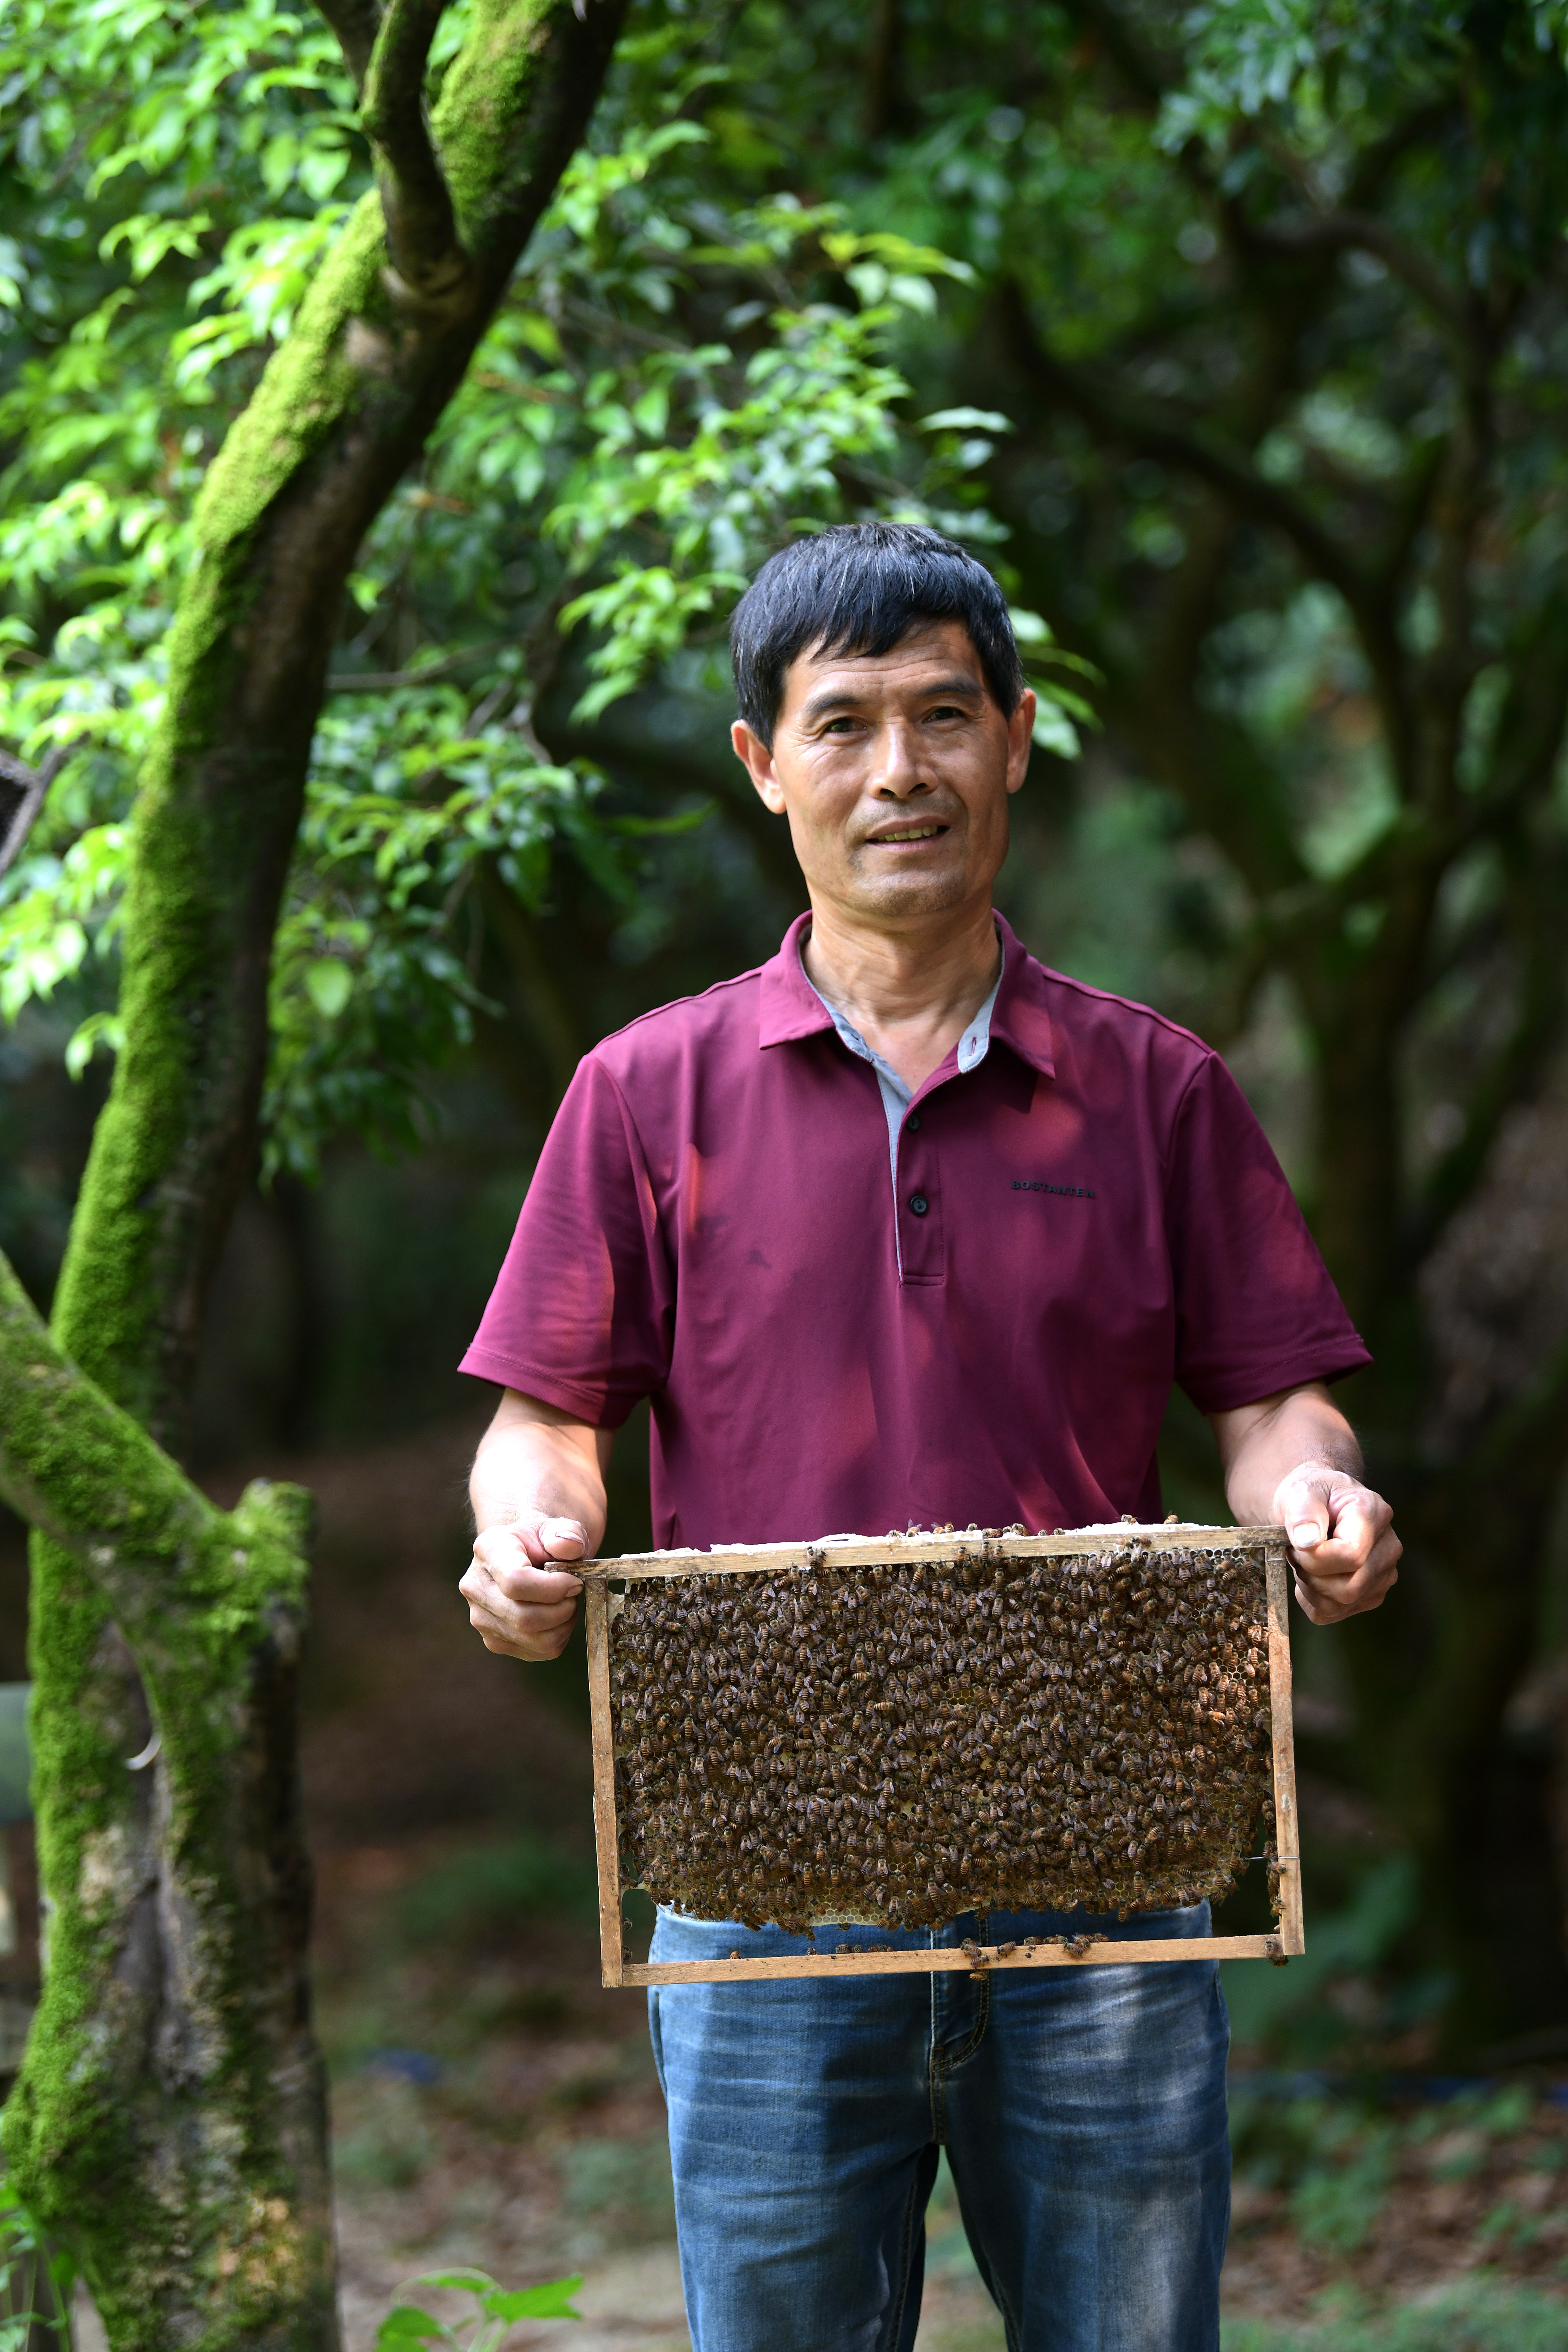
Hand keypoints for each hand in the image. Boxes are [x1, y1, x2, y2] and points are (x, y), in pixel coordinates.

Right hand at [459, 1514, 587, 1659]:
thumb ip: (567, 1533)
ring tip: (567, 1602)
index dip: (553, 1588)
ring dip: (564, 1624)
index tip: (575, 1581)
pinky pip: (539, 1651)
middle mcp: (475, 1587)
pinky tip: (556, 1616)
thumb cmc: (542, 1542)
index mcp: (488, 1550)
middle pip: (524, 1618)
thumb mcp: (557, 1527)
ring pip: (535, 1640)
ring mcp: (481, 1619)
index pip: (515, 1582)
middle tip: (575, 1593)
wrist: (525, 1556)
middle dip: (562, 1609)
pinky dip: (559, 1637)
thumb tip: (571, 1547)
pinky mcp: (495, 1642)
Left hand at [1272, 1462, 1400, 1624]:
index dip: (1315, 1558)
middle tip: (1296, 1553)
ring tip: (1304, 1561)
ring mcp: (1384, 1574)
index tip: (1296, 1544)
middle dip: (1310, 1575)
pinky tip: (1311, 1575)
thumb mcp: (1301, 1491)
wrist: (1316, 1504)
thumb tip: (1308, 1541)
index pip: (1351, 1555)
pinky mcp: (1371, 1594)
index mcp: (1375, 1514)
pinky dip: (1312, 1600)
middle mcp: (1389, 1547)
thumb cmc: (1311, 1495)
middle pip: (1348, 1588)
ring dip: (1309, 1588)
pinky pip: (1333, 1613)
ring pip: (1340, 1604)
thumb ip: (1303, 1512)